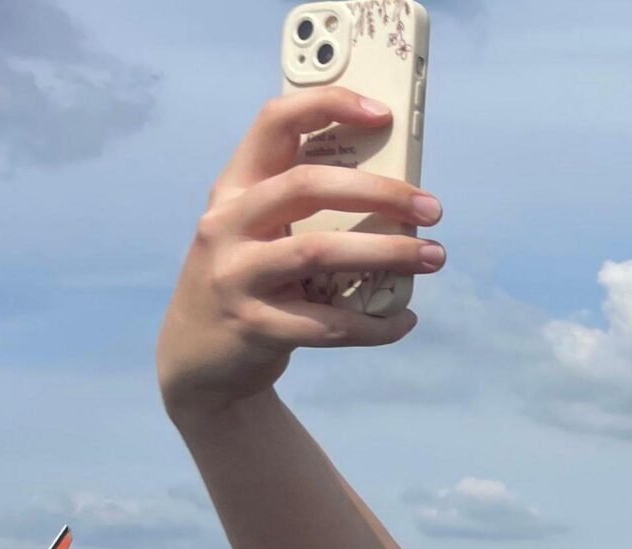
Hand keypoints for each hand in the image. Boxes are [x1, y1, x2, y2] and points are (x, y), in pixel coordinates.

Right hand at [157, 88, 442, 414]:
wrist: (198, 358)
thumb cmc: (249, 279)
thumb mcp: (258, 231)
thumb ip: (303, 207)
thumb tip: (395, 193)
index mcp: (235, 188)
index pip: (274, 123)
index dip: (327, 106)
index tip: (383, 114)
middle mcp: (227, 223)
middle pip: (306, 186)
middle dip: (379, 191)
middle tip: (431, 208)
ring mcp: (236, 274)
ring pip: (320, 252)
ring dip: (388, 253)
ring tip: (434, 256)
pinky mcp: (255, 325)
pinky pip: (329, 324)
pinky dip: (376, 324)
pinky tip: (403, 320)